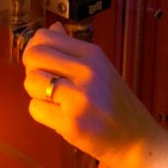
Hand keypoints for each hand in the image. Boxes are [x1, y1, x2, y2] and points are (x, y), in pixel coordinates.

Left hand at [22, 25, 161, 167]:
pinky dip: (42, 113)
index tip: (41, 62)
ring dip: (36, 92)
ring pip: (31, 82)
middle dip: (31, 69)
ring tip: (53, 100)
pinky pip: (35, 109)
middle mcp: (86, 72)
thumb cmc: (115, 103)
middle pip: (34, 56)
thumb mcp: (100, 68)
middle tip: (44, 82)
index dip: (34, 48)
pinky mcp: (71, 124)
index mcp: (92, 54)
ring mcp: (79, 98)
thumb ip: (73, 49)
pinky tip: (59, 116)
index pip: (45, 37)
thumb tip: (52, 28)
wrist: (136, 139)